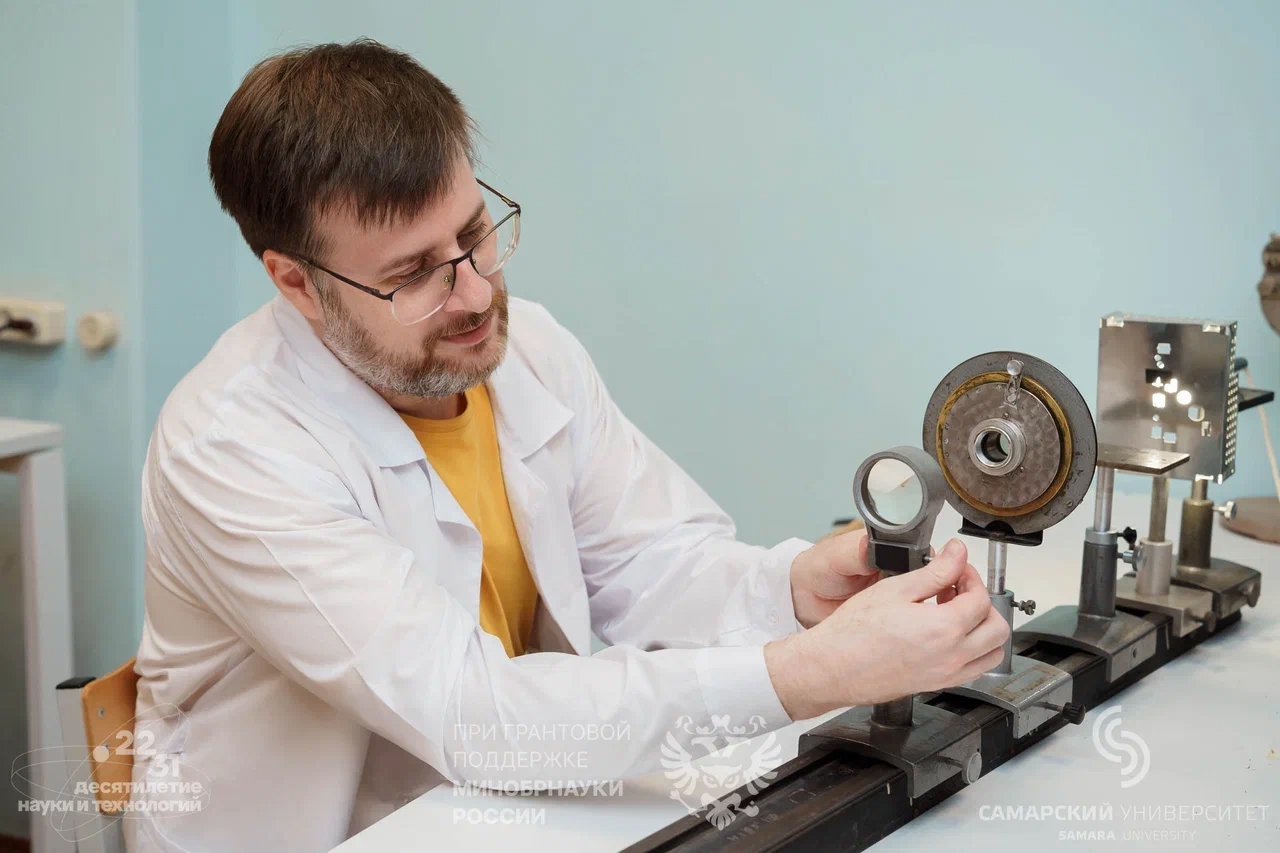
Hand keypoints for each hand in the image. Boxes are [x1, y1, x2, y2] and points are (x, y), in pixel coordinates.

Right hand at [765, 539, 1008, 720]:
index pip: (980, 599)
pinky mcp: (937, 685)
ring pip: (992, 653)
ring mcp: (946, 675)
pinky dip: (973, 650)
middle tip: (959, 589)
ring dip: (984, 629)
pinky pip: (974, 669)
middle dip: (983, 603)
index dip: (971, 577)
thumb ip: (935, 571)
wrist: (833, 666)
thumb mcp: (896, 589)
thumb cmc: (854, 632)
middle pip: (997, 628)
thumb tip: (957, 553)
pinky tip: (947, 634)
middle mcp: (952, 657)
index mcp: (944, 629)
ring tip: (956, 612)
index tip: (956, 570)